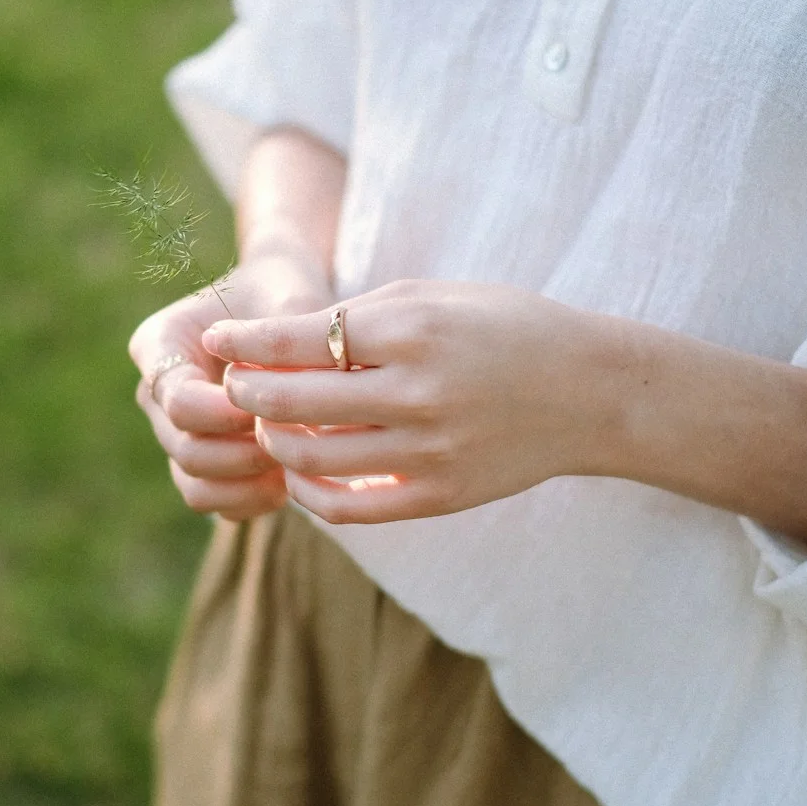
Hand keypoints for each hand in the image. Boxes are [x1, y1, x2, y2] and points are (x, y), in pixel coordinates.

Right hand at [129, 254, 332, 519]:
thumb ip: (285, 343)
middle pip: (185, 449)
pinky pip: (214, 502)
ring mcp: (174, 432)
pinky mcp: (200, 463)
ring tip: (293, 467)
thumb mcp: (288, 301)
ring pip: (194, 485)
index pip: (178, 399)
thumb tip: (289, 400)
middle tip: (295, 440)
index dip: (227, 415)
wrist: (282, 304)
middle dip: (244, 453)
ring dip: (247, 485)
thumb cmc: (284, 293)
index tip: (274, 409)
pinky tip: (290, 481)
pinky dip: (250, 501)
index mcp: (159, 344)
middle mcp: (156, 393)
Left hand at [202, 280, 633, 523]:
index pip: (300, 338)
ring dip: (274, 442)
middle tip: (231, 385)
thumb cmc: (506, 330)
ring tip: (267, 426)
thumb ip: (359, 318)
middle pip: (295, 401)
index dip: (245, 341)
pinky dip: (310, 492)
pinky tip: (300, 472)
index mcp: (413, 330)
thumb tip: (276, 339)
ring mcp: (429, 452)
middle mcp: (418, 392)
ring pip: (313, 460)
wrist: (590, 393)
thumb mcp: (434, 298)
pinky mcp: (439, 496)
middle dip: (247, 392)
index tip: (216, 337)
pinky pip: (349, 508)